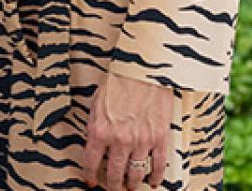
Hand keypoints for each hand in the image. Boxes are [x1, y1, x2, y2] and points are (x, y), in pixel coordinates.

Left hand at [82, 72, 173, 189]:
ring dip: (132, 183)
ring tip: (130, 187)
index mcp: (99, 131)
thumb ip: (95, 126)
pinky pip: (159, 165)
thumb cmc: (117, 83)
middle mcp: (119, 140)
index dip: (90, 175)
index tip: (91, 181)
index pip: (91, 162)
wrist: (142, 71)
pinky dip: (156, 177)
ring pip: (136, 173)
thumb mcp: (95, 104)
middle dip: (113, 185)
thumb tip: (94, 143)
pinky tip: (153, 182)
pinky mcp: (160, 138)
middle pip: (115, 173)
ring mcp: (141, 141)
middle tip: (113, 188)